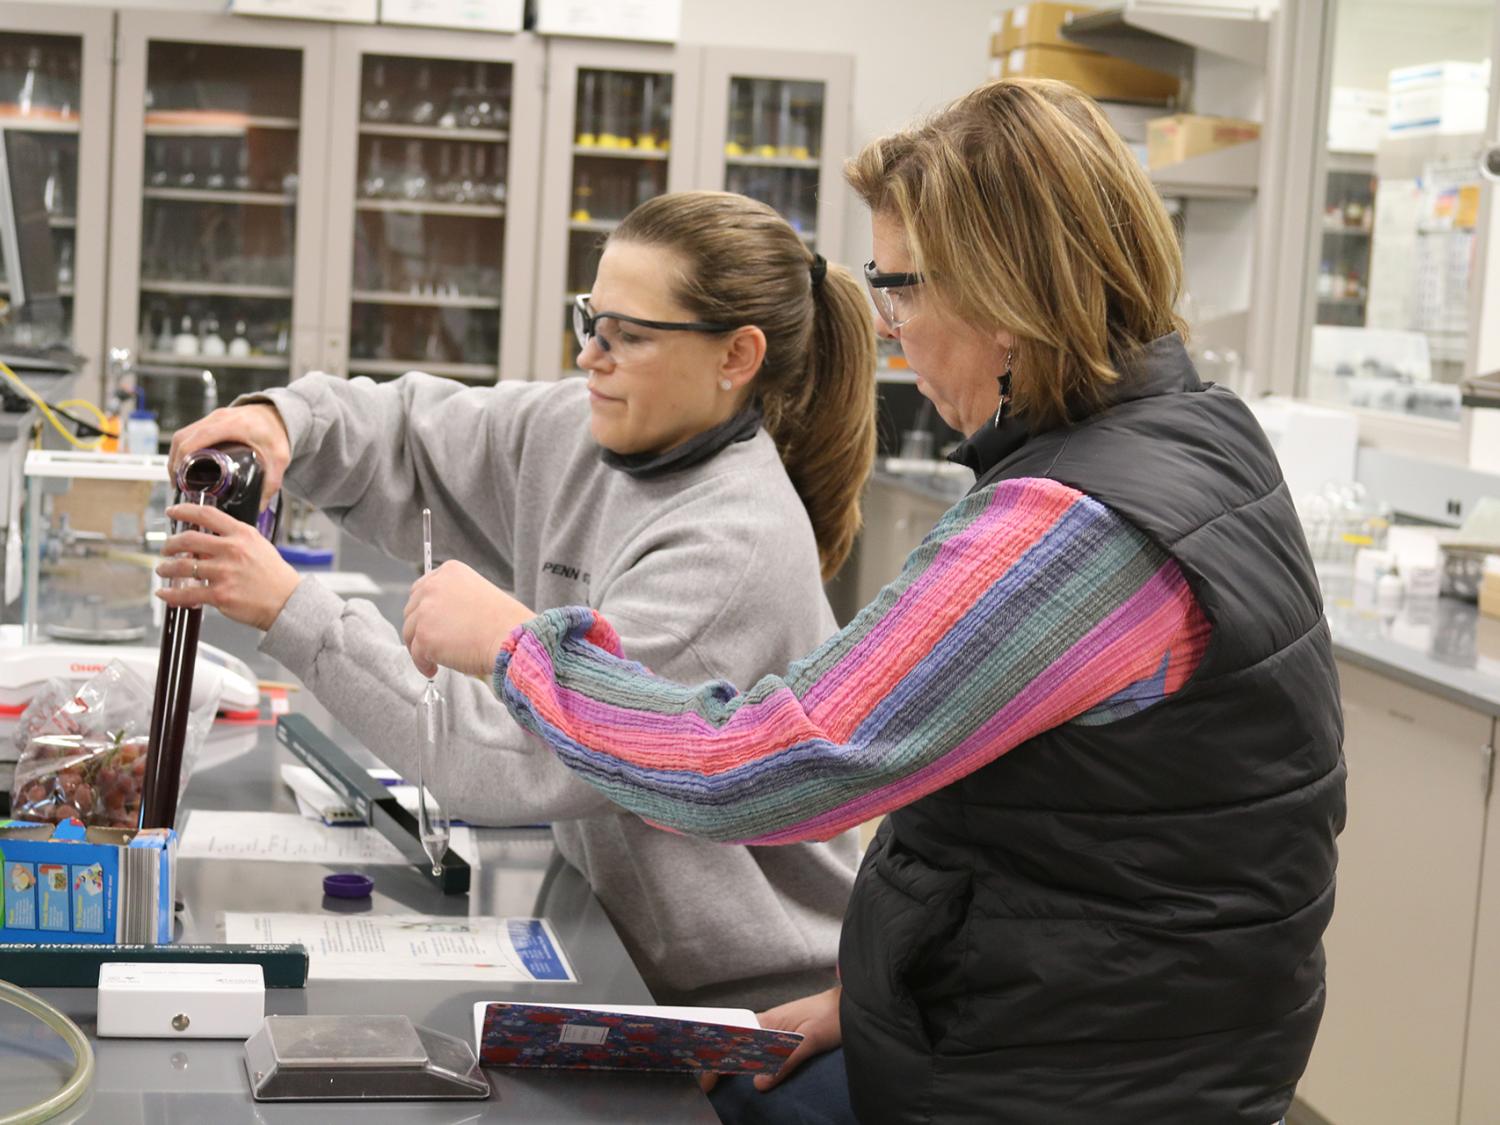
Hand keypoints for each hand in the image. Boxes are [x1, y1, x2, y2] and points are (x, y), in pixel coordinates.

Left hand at [155, 503, 300, 630]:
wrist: (288, 602)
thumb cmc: (275, 576)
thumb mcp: (258, 547)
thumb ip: (233, 541)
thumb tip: (205, 544)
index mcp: (242, 535)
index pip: (206, 515)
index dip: (184, 510)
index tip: (172, 511)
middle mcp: (232, 550)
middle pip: (188, 539)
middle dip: (171, 544)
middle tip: (167, 549)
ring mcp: (224, 573)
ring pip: (183, 566)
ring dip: (167, 568)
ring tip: (163, 570)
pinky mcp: (220, 595)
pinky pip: (187, 593)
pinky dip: (171, 594)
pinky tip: (165, 594)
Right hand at [169, 403, 291, 504]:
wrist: (280, 414)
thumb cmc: (278, 432)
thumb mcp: (278, 459)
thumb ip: (271, 482)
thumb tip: (259, 506)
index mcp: (232, 425)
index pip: (197, 439)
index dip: (183, 458)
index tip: (180, 478)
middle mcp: (218, 418)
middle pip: (183, 437)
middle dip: (175, 461)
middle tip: (178, 484)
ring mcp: (213, 417)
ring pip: (182, 434)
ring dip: (176, 455)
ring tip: (179, 477)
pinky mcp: (211, 420)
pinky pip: (189, 432)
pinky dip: (183, 448)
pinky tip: (185, 464)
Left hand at [403, 560, 535, 678]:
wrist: (512, 639)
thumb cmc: (504, 622)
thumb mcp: (478, 594)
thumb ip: (454, 599)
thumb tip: (437, 618)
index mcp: (449, 572)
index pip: (421, 589)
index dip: (424, 609)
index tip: (430, 622)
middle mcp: (433, 587)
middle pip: (411, 610)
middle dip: (419, 628)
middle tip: (432, 643)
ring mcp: (426, 612)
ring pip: (410, 633)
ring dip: (419, 647)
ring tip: (434, 659)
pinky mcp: (424, 637)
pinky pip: (416, 654)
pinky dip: (423, 664)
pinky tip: (433, 669)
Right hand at [699, 985, 841, 1094]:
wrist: (854, 1003)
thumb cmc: (832, 1016)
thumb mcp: (810, 1039)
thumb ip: (785, 1060)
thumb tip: (757, 1083)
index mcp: (769, 1021)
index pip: (734, 1036)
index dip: (718, 1055)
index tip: (708, 1075)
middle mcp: (769, 1023)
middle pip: (738, 1042)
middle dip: (721, 1060)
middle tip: (709, 1084)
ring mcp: (778, 1028)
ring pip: (749, 1045)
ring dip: (735, 1061)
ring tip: (720, 1080)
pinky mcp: (787, 1034)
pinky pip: (763, 1047)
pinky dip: (752, 1059)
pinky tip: (748, 1070)